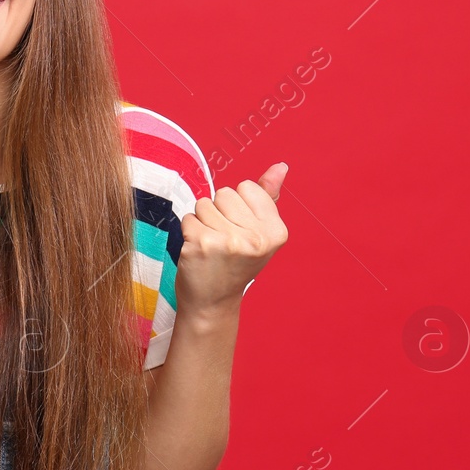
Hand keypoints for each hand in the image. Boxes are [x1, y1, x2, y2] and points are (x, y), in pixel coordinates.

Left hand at [176, 162, 289, 314]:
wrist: (213, 302)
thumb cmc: (235, 263)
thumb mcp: (259, 231)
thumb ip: (268, 196)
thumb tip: (280, 166)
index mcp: (276, 232)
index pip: (246, 187)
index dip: (239, 206)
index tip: (241, 232)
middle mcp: (256, 238)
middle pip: (224, 193)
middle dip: (219, 212)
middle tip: (224, 242)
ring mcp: (229, 242)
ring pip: (204, 204)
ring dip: (203, 222)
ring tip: (211, 246)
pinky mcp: (202, 245)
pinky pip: (188, 217)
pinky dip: (189, 231)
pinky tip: (199, 251)